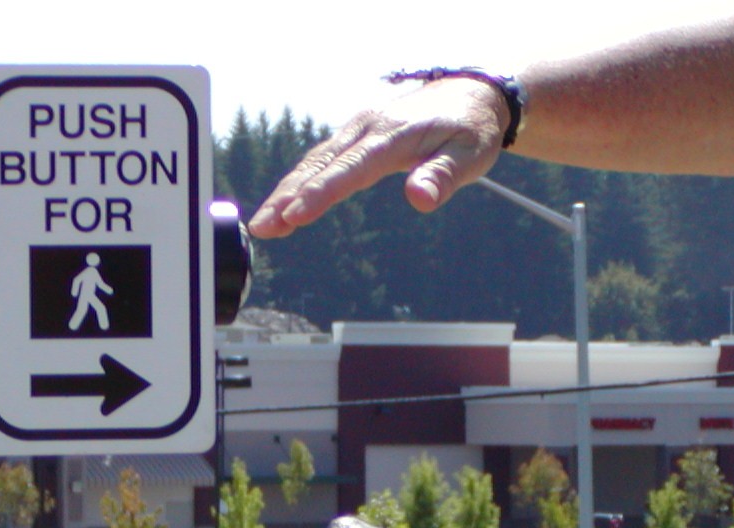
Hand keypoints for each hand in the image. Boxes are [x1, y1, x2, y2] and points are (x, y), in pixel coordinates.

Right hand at [247, 77, 508, 238]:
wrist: (469, 93)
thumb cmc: (471, 130)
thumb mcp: (470, 155)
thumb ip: (443, 176)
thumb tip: (419, 200)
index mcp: (393, 135)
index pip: (352, 168)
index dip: (322, 192)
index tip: (296, 214)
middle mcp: (367, 128)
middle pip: (320, 165)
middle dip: (288, 197)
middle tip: (262, 228)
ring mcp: (356, 130)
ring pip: (313, 162)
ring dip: (285, 192)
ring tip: (262, 225)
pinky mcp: (353, 136)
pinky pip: (320, 160)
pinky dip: (297, 182)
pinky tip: (283, 205)